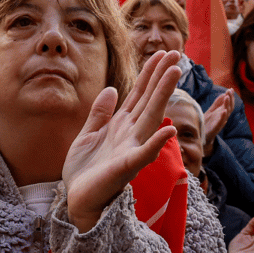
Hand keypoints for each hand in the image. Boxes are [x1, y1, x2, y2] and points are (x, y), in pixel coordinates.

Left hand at [62, 51, 182, 232]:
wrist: (78, 199)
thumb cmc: (85, 171)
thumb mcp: (87, 134)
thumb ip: (99, 113)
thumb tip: (110, 89)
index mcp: (121, 125)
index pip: (139, 94)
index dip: (150, 73)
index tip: (162, 54)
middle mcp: (131, 134)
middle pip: (149, 99)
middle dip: (161, 77)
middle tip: (175, 53)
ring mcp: (131, 149)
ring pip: (150, 118)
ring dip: (162, 96)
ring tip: (174, 74)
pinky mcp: (126, 167)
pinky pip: (143, 154)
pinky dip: (155, 143)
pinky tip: (168, 131)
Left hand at [202, 90, 233, 156]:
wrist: (201, 137)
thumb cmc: (207, 124)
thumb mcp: (211, 111)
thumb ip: (217, 104)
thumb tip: (224, 94)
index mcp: (221, 114)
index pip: (228, 104)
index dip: (230, 97)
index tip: (230, 89)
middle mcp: (222, 118)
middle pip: (229, 108)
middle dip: (230, 99)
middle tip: (230, 91)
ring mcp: (219, 124)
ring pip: (226, 114)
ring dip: (227, 105)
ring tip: (227, 97)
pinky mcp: (215, 129)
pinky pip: (220, 123)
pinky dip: (223, 117)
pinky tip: (224, 111)